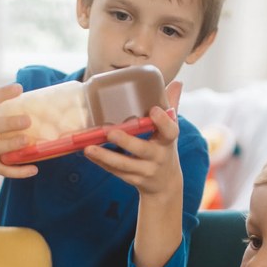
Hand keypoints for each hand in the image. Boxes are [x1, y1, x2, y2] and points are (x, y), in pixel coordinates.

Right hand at [0, 84, 38, 181]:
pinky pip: (3, 170)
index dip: (3, 93)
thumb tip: (38, 103)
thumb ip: (3, 111)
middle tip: (28, 120)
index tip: (19, 88)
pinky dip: (19, 172)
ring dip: (12, 145)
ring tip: (28, 142)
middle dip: (9, 124)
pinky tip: (34, 169)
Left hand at [82, 80, 182, 196]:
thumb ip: (171, 107)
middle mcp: (158, 157)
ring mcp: (146, 171)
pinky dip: (101, 163)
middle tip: (110, 132)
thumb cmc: (164, 149)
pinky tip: (89, 154)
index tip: (154, 110)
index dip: (163, 121)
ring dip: (106, 156)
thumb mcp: (170, 131)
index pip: (170, 131)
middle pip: (142, 150)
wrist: (165, 184)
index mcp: (168, 141)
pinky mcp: (133, 180)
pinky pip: (116, 172)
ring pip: (124, 164)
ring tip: (89, 148)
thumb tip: (176, 83)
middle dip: (126, 142)